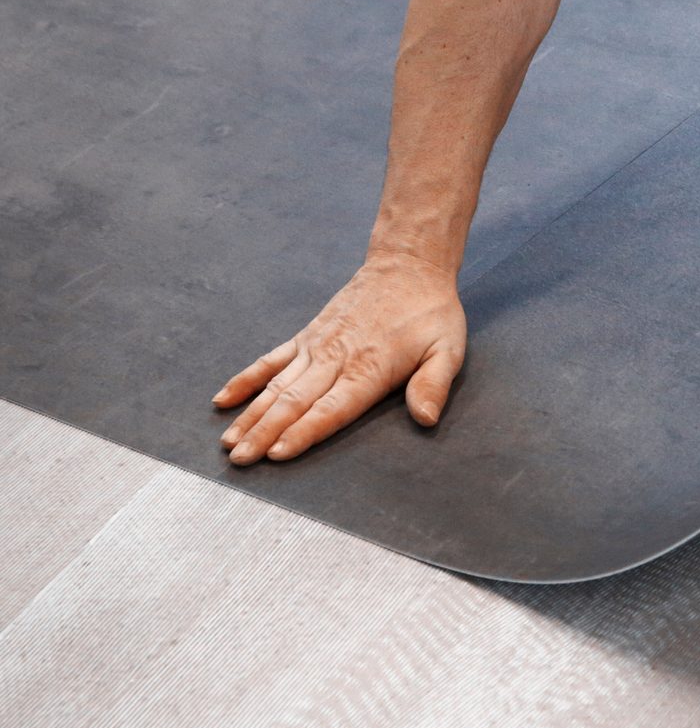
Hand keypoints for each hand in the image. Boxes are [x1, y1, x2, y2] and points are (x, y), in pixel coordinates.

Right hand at [213, 252, 466, 464]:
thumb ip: (433, 385)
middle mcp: (335, 359)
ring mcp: (316, 347)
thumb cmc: (430, 314)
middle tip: (240, 460)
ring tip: (228, 443)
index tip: (276, 454)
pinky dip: (246, 380)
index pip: (331, 409)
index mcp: (369, 369)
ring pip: (276, 386)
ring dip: (251, 415)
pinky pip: (270, 360)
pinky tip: (223, 400)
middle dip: (265, 433)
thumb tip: (426, 419)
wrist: (406, 267)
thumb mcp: (447, 350)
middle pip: (294, 403)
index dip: (303, 433)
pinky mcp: (306, 336)